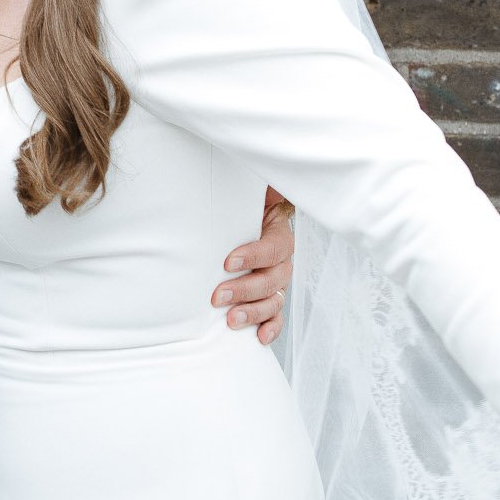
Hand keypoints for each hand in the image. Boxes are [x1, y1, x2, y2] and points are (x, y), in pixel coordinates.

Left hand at [213, 187, 295, 346]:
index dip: (253, 255)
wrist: (244, 211)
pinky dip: (270, 326)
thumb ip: (237, 185)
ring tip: (231, 320)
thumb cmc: (240, 201)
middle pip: (274, 278)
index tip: (227, 262)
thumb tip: (220, 163)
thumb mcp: (244, 189)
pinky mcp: (270, 295)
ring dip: (254, 311)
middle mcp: (282, 257)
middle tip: (217, 295)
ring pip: (274, 299)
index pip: (273, 246)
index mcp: (278, 229)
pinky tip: (260, 337)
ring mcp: (277, 278)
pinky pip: (276, 314)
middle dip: (245, 289)